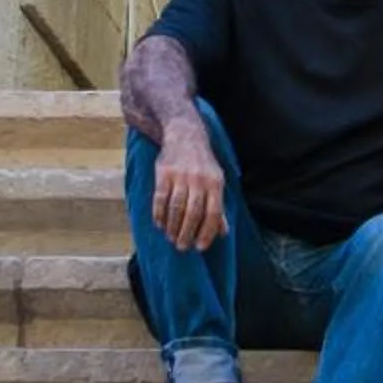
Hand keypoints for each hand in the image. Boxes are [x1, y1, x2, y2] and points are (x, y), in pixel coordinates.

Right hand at [150, 119, 228, 251]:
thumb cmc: (203, 164)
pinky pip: (160, 197)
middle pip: (194, 212)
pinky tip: (159, 224)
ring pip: (176, 207)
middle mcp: (199, 179)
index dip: (207, 232)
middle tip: (182, 247)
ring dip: (173, 226)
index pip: (214, 212)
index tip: (200, 247)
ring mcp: (181, 176)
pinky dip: (159, 213)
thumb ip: (219, 206)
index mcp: (215, 183)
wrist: (184, 135)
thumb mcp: (216, 181)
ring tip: (171, 238)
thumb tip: (223, 232)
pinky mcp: (164, 173)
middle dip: (187, 233)